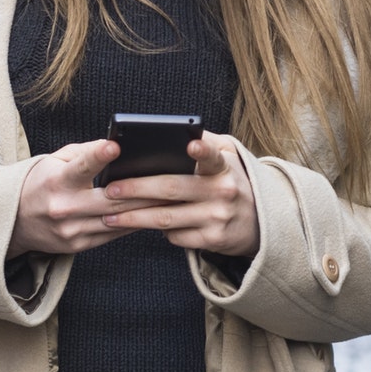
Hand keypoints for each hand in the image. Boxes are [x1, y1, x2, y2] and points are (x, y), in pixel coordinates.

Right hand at [8, 139, 168, 257]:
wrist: (13, 220)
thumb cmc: (41, 182)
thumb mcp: (55, 160)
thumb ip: (84, 153)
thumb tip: (117, 146)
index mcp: (56, 180)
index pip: (80, 166)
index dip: (98, 156)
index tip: (115, 146)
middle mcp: (63, 207)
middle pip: (111, 199)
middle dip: (142, 190)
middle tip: (170, 179)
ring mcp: (71, 230)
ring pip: (117, 219)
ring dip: (146, 210)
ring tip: (171, 199)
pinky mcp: (78, 245)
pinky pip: (114, 234)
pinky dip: (133, 223)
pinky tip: (152, 215)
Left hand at [99, 132, 260, 256]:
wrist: (261, 223)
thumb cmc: (232, 182)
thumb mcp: (228, 157)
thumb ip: (206, 141)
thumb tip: (175, 132)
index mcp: (224, 168)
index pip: (213, 156)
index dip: (202, 150)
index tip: (191, 144)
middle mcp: (223, 192)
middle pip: (172, 189)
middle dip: (136, 190)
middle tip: (110, 190)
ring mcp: (218, 218)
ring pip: (166, 218)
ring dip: (134, 217)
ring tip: (109, 215)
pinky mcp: (213, 240)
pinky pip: (175, 236)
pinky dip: (156, 230)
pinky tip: (140, 225)